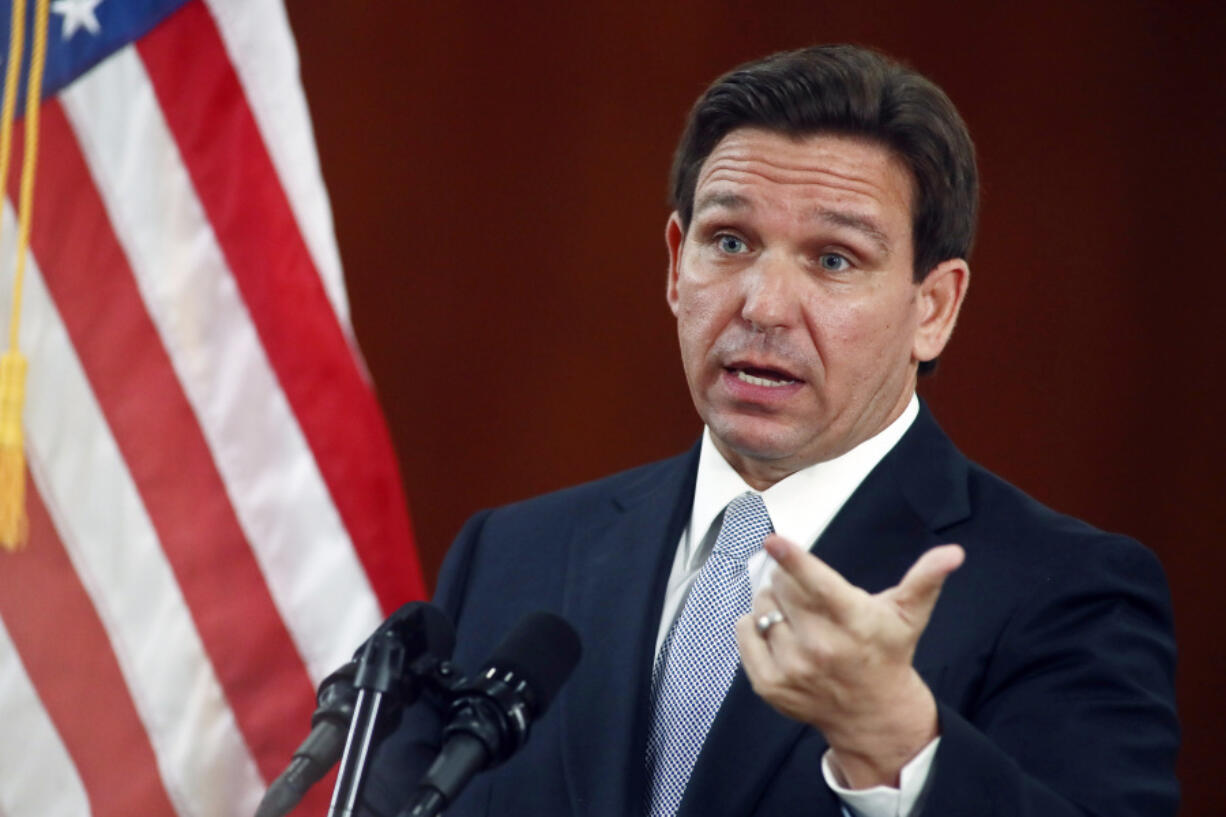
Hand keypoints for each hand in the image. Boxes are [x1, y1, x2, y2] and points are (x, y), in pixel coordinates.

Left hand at [736, 536, 963, 788]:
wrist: (873, 715)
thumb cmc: (887, 652)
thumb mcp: (908, 614)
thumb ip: (926, 578)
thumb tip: (953, 553)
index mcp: (853, 622)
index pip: (818, 586)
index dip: (794, 560)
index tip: (773, 540)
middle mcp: (821, 647)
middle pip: (781, 588)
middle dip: (788, 580)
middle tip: (808, 594)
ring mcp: (792, 669)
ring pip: (761, 608)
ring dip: (772, 603)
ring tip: (798, 617)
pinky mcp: (770, 685)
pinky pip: (745, 632)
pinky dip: (753, 625)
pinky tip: (777, 631)